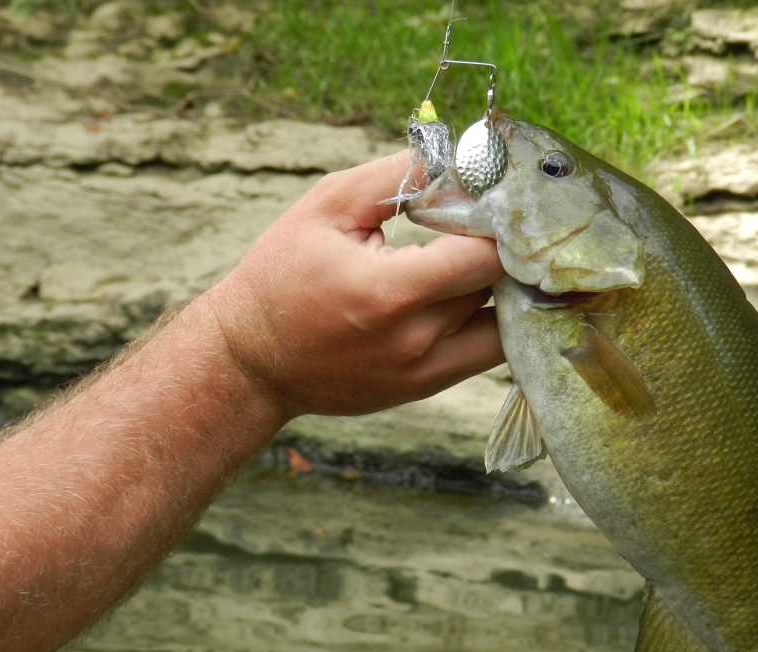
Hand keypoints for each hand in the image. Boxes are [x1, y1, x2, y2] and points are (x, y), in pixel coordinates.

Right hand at [199, 150, 504, 420]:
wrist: (252, 362)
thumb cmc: (282, 274)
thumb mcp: (328, 207)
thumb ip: (397, 177)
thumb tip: (459, 159)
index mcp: (391, 292)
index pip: (486, 256)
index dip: (498, 224)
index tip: (489, 201)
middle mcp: (418, 340)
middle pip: (500, 287)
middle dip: (504, 250)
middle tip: (492, 222)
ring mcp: (427, 371)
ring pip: (503, 322)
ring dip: (502, 288)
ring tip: (476, 256)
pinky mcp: (428, 386)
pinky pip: (487, 351)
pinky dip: (490, 318)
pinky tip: (469, 289)